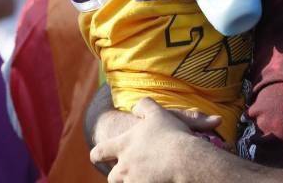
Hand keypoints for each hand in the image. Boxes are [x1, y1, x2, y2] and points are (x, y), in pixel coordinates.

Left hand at [90, 98, 216, 182]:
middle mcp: (124, 166)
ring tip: (149, 175)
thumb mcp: (157, 113)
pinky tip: (158, 179)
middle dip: (118, 175)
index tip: (97, 156)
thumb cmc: (171, 135)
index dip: (97, 155)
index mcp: (123, 146)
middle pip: (112, 177)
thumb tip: (135, 106)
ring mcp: (133, 181)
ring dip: (133, 180)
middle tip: (130, 171)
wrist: (185, 160)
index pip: (99, 152)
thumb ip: (144, 106)